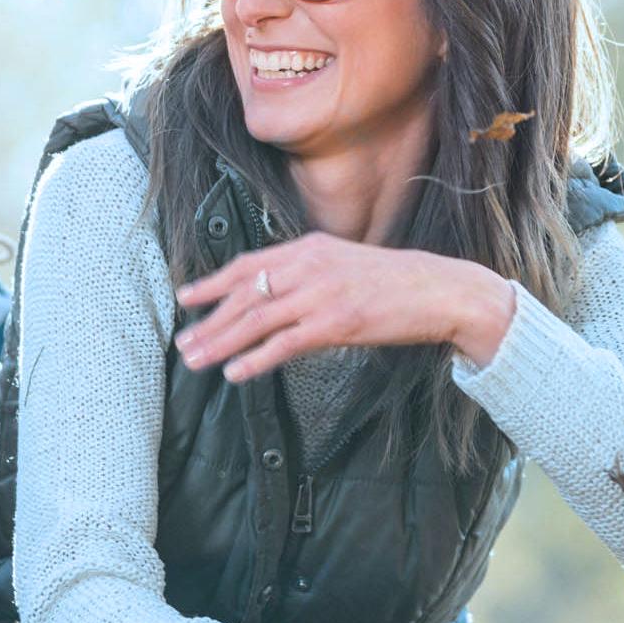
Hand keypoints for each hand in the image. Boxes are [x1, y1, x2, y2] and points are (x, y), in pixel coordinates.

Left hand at [172, 232, 516, 382]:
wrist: (440, 291)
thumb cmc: (391, 283)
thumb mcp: (341, 263)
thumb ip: (305, 271)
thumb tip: (269, 291)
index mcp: (307, 248)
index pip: (247, 264)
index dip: (213, 282)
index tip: (187, 298)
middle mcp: (307, 266)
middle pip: (244, 294)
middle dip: (209, 320)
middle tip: (183, 342)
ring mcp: (320, 294)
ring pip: (256, 320)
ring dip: (221, 342)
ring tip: (196, 360)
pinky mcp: (336, 323)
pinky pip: (284, 344)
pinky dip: (255, 360)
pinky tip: (235, 373)